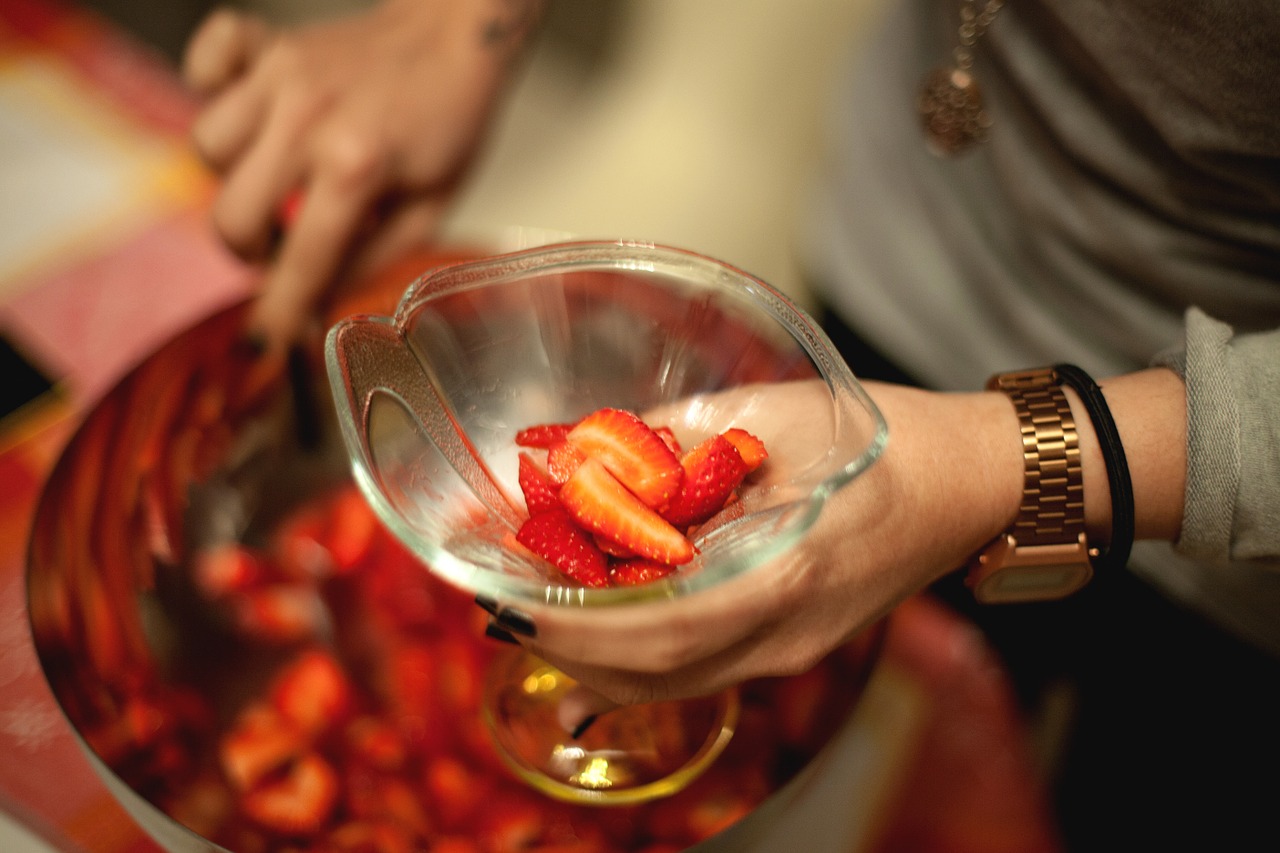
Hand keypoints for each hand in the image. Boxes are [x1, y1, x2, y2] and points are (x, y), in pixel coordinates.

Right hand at [183, 0, 541, 348]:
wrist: (454, 37)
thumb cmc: (448, 123)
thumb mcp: (430, 209)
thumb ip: (371, 261)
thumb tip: (318, 309)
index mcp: (358, 166)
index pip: (302, 259)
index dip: (280, 311)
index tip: (265, 341)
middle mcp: (309, 120)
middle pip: (231, 212)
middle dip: (251, 248)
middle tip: (285, 244)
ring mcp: (281, 77)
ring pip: (207, 149)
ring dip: (235, 178)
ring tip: (277, 180)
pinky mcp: (267, 46)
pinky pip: (204, 65)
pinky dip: (212, 91)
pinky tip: (252, 118)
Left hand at [506, 381, 1025, 717]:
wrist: (971, 482)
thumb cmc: (887, 438)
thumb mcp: (775, 414)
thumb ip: (679, 433)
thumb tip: (593, 444)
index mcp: (786, 570)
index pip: (658, 626)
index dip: (575, 622)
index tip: (513, 594)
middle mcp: (786, 630)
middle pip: (654, 671)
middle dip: (566, 646)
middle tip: (502, 606)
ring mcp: (793, 648)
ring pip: (672, 681)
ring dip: (595, 661)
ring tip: (534, 622)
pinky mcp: (793, 645)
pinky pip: (700, 669)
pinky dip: (637, 663)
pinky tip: (594, 648)